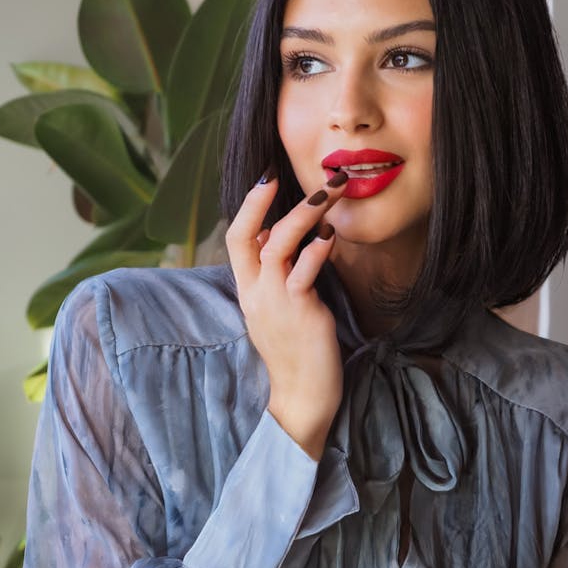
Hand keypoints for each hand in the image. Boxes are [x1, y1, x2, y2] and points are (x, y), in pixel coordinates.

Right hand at [225, 171, 347, 459]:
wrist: (302, 395)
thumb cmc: (297, 351)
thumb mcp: (280, 308)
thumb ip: (280, 276)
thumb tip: (295, 241)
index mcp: (248, 289)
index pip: (236, 238)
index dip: (249, 206)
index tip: (267, 178)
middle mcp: (255, 292)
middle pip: (244, 235)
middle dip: (263, 199)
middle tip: (288, 172)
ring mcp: (274, 302)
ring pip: (276, 246)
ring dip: (301, 214)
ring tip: (327, 191)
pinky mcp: (299, 313)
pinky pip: (302, 273)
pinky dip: (317, 250)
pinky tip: (331, 235)